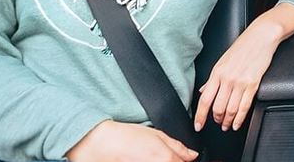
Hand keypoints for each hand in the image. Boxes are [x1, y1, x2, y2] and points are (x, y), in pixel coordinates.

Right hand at [66, 120, 197, 161]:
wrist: (100, 146)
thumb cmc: (126, 138)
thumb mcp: (156, 135)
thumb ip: (178, 147)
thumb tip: (192, 155)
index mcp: (167, 160)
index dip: (183, 160)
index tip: (178, 158)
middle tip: (155, 155)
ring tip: (145, 158)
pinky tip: (139, 160)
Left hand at [194, 15, 282, 131]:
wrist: (261, 36)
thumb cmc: (243, 46)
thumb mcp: (222, 60)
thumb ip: (212, 78)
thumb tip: (203, 91)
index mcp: (217, 72)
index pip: (204, 99)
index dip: (200, 116)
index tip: (198, 125)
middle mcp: (227, 78)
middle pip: (217, 107)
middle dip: (216, 119)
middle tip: (217, 123)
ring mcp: (240, 82)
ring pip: (230, 109)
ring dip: (227, 121)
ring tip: (226, 126)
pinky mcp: (253, 84)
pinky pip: (244, 106)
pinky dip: (240, 119)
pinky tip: (237, 123)